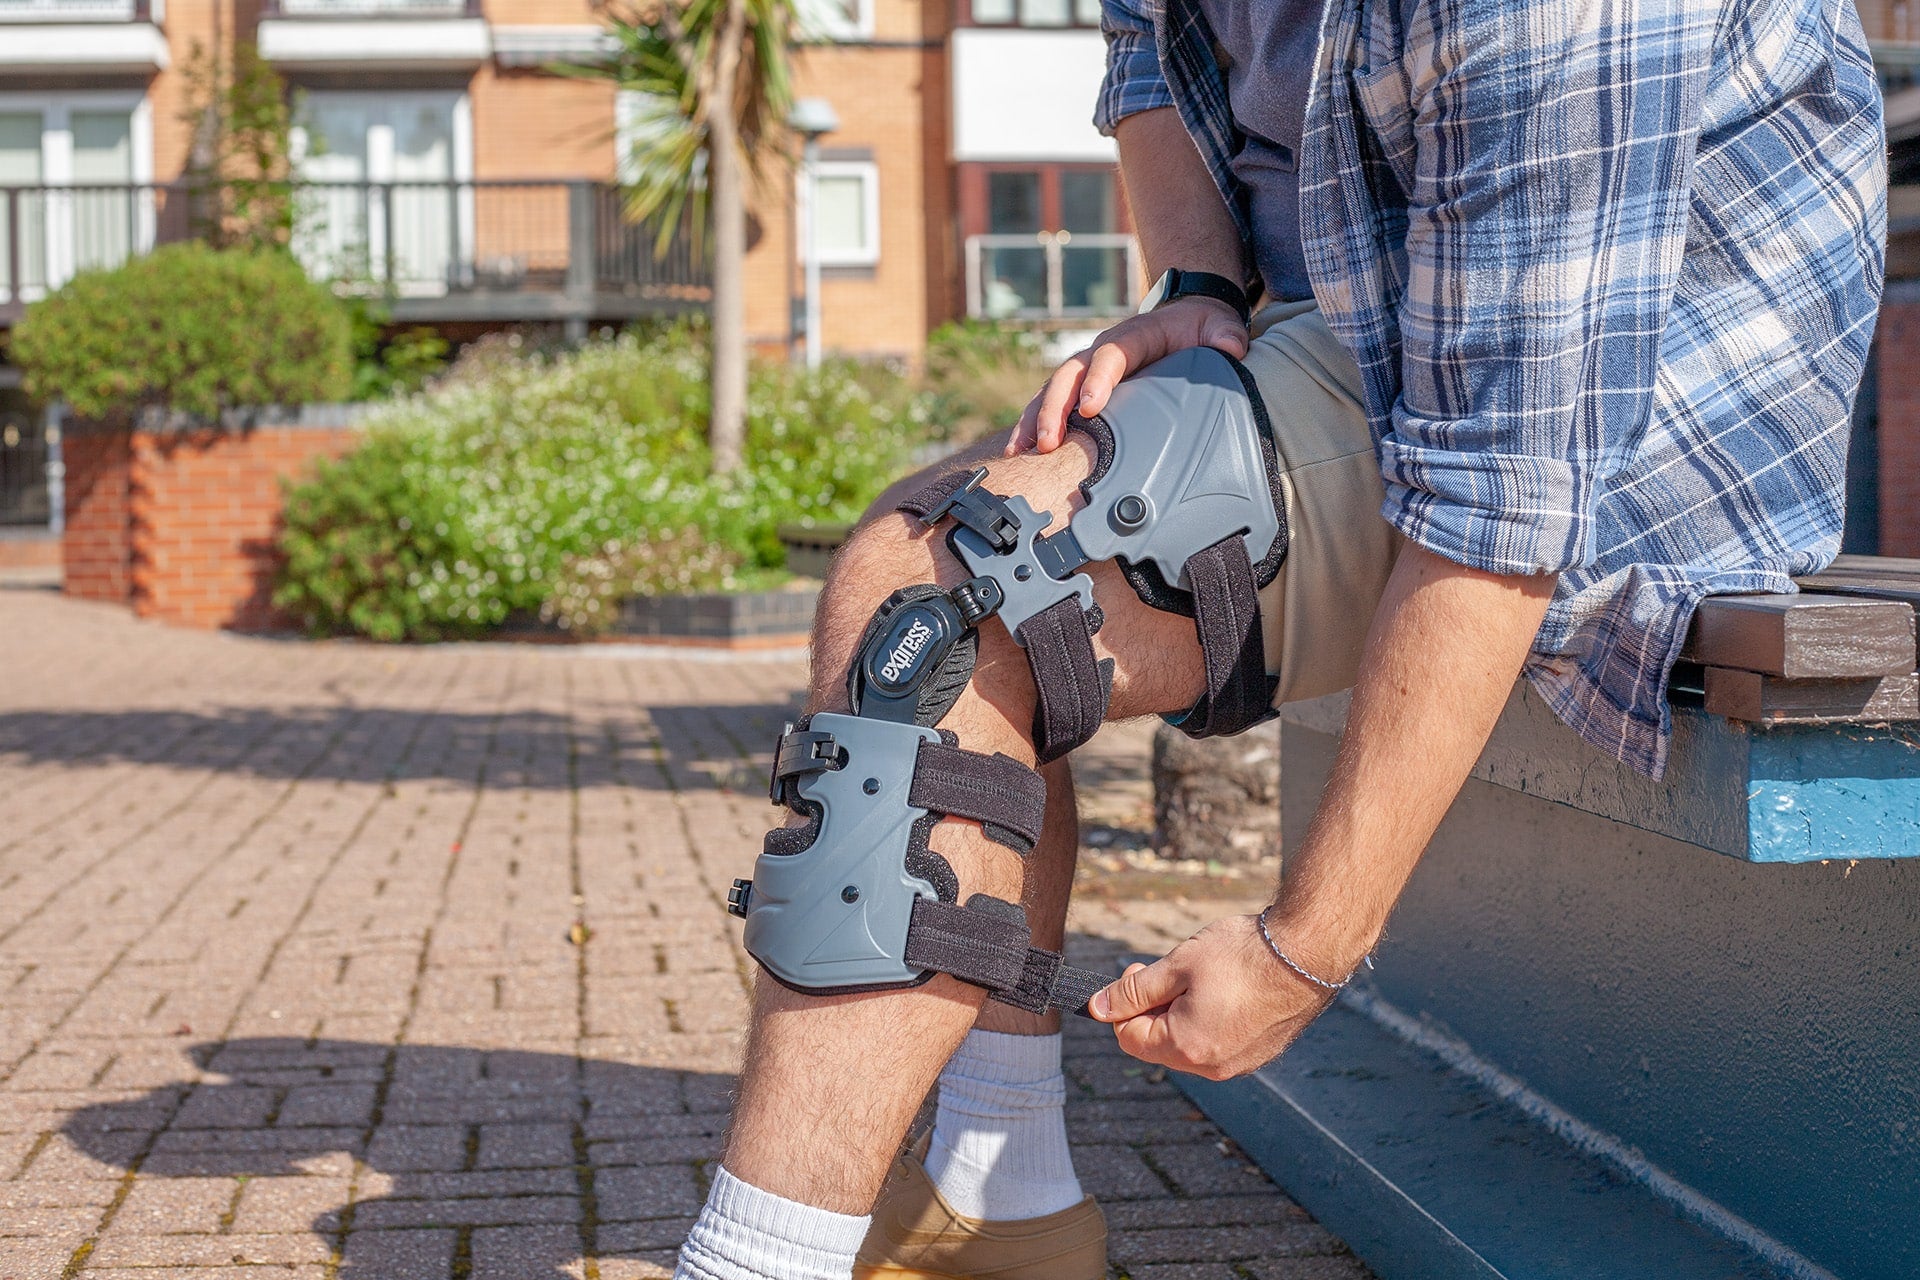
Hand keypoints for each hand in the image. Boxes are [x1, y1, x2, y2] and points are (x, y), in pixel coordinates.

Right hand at [1006, 297, 1249, 455]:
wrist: (1184, 317)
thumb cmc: (1201, 327)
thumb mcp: (1219, 324)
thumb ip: (1225, 334)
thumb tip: (1230, 347)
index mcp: (1133, 336)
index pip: (1110, 355)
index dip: (1099, 381)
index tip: (1090, 409)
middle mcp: (1101, 350)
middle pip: (1069, 375)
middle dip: (1055, 408)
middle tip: (1049, 441)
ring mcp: (1087, 368)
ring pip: (1051, 390)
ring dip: (1035, 419)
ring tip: (1022, 451)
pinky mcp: (1080, 386)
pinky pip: (1050, 403)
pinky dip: (1033, 425)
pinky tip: (1019, 452)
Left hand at [1088, 914, 1335, 1080]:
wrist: (1308, 953)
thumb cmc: (1243, 955)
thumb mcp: (1177, 965)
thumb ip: (1133, 992)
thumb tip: (1097, 1008)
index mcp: (1187, 1048)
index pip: (1129, 1039)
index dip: (1123, 1005)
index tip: (1137, 971)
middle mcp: (1214, 1068)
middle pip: (1159, 1045)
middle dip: (1154, 1008)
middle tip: (1170, 970)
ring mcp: (1241, 1064)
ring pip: (1189, 1044)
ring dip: (1182, 1012)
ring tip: (1203, 976)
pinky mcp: (1260, 1053)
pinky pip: (1218, 1042)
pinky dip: (1210, 1018)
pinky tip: (1227, 987)